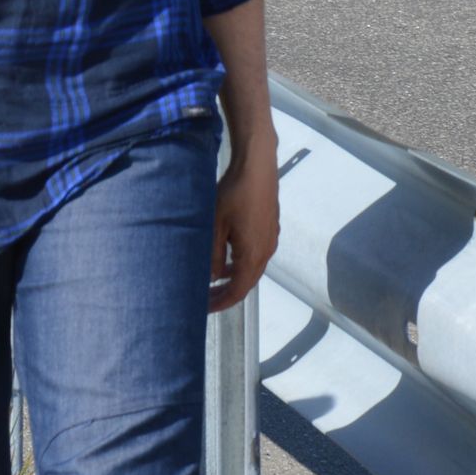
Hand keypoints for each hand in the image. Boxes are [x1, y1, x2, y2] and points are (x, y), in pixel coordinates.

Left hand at [209, 139, 278, 313]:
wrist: (257, 166)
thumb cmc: (234, 194)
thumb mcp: (216, 226)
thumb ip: (214, 255)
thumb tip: (213, 277)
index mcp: (253, 255)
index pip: (238, 291)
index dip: (221, 303)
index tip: (204, 308)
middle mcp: (266, 251)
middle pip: (247, 283)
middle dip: (226, 293)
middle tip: (205, 298)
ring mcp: (271, 239)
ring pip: (252, 268)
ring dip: (234, 277)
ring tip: (214, 281)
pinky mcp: (270, 228)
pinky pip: (256, 255)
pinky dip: (241, 263)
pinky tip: (228, 257)